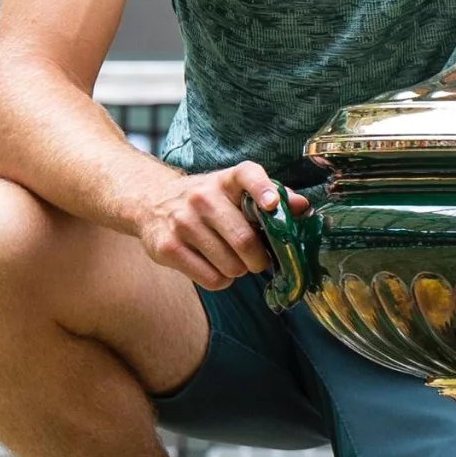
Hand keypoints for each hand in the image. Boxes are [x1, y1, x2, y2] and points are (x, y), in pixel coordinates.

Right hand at [138, 163, 306, 289]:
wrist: (152, 201)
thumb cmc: (207, 200)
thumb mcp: (234, 191)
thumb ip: (271, 197)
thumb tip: (303, 208)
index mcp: (226, 179)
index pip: (248, 175)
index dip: (264, 189)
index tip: (272, 205)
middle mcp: (203, 197)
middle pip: (244, 240)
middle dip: (259, 260)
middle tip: (258, 261)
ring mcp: (183, 222)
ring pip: (229, 265)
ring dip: (238, 271)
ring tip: (231, 261)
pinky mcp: (168, 247)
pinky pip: (210, 279)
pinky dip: (220, 281)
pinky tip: (215, 267)